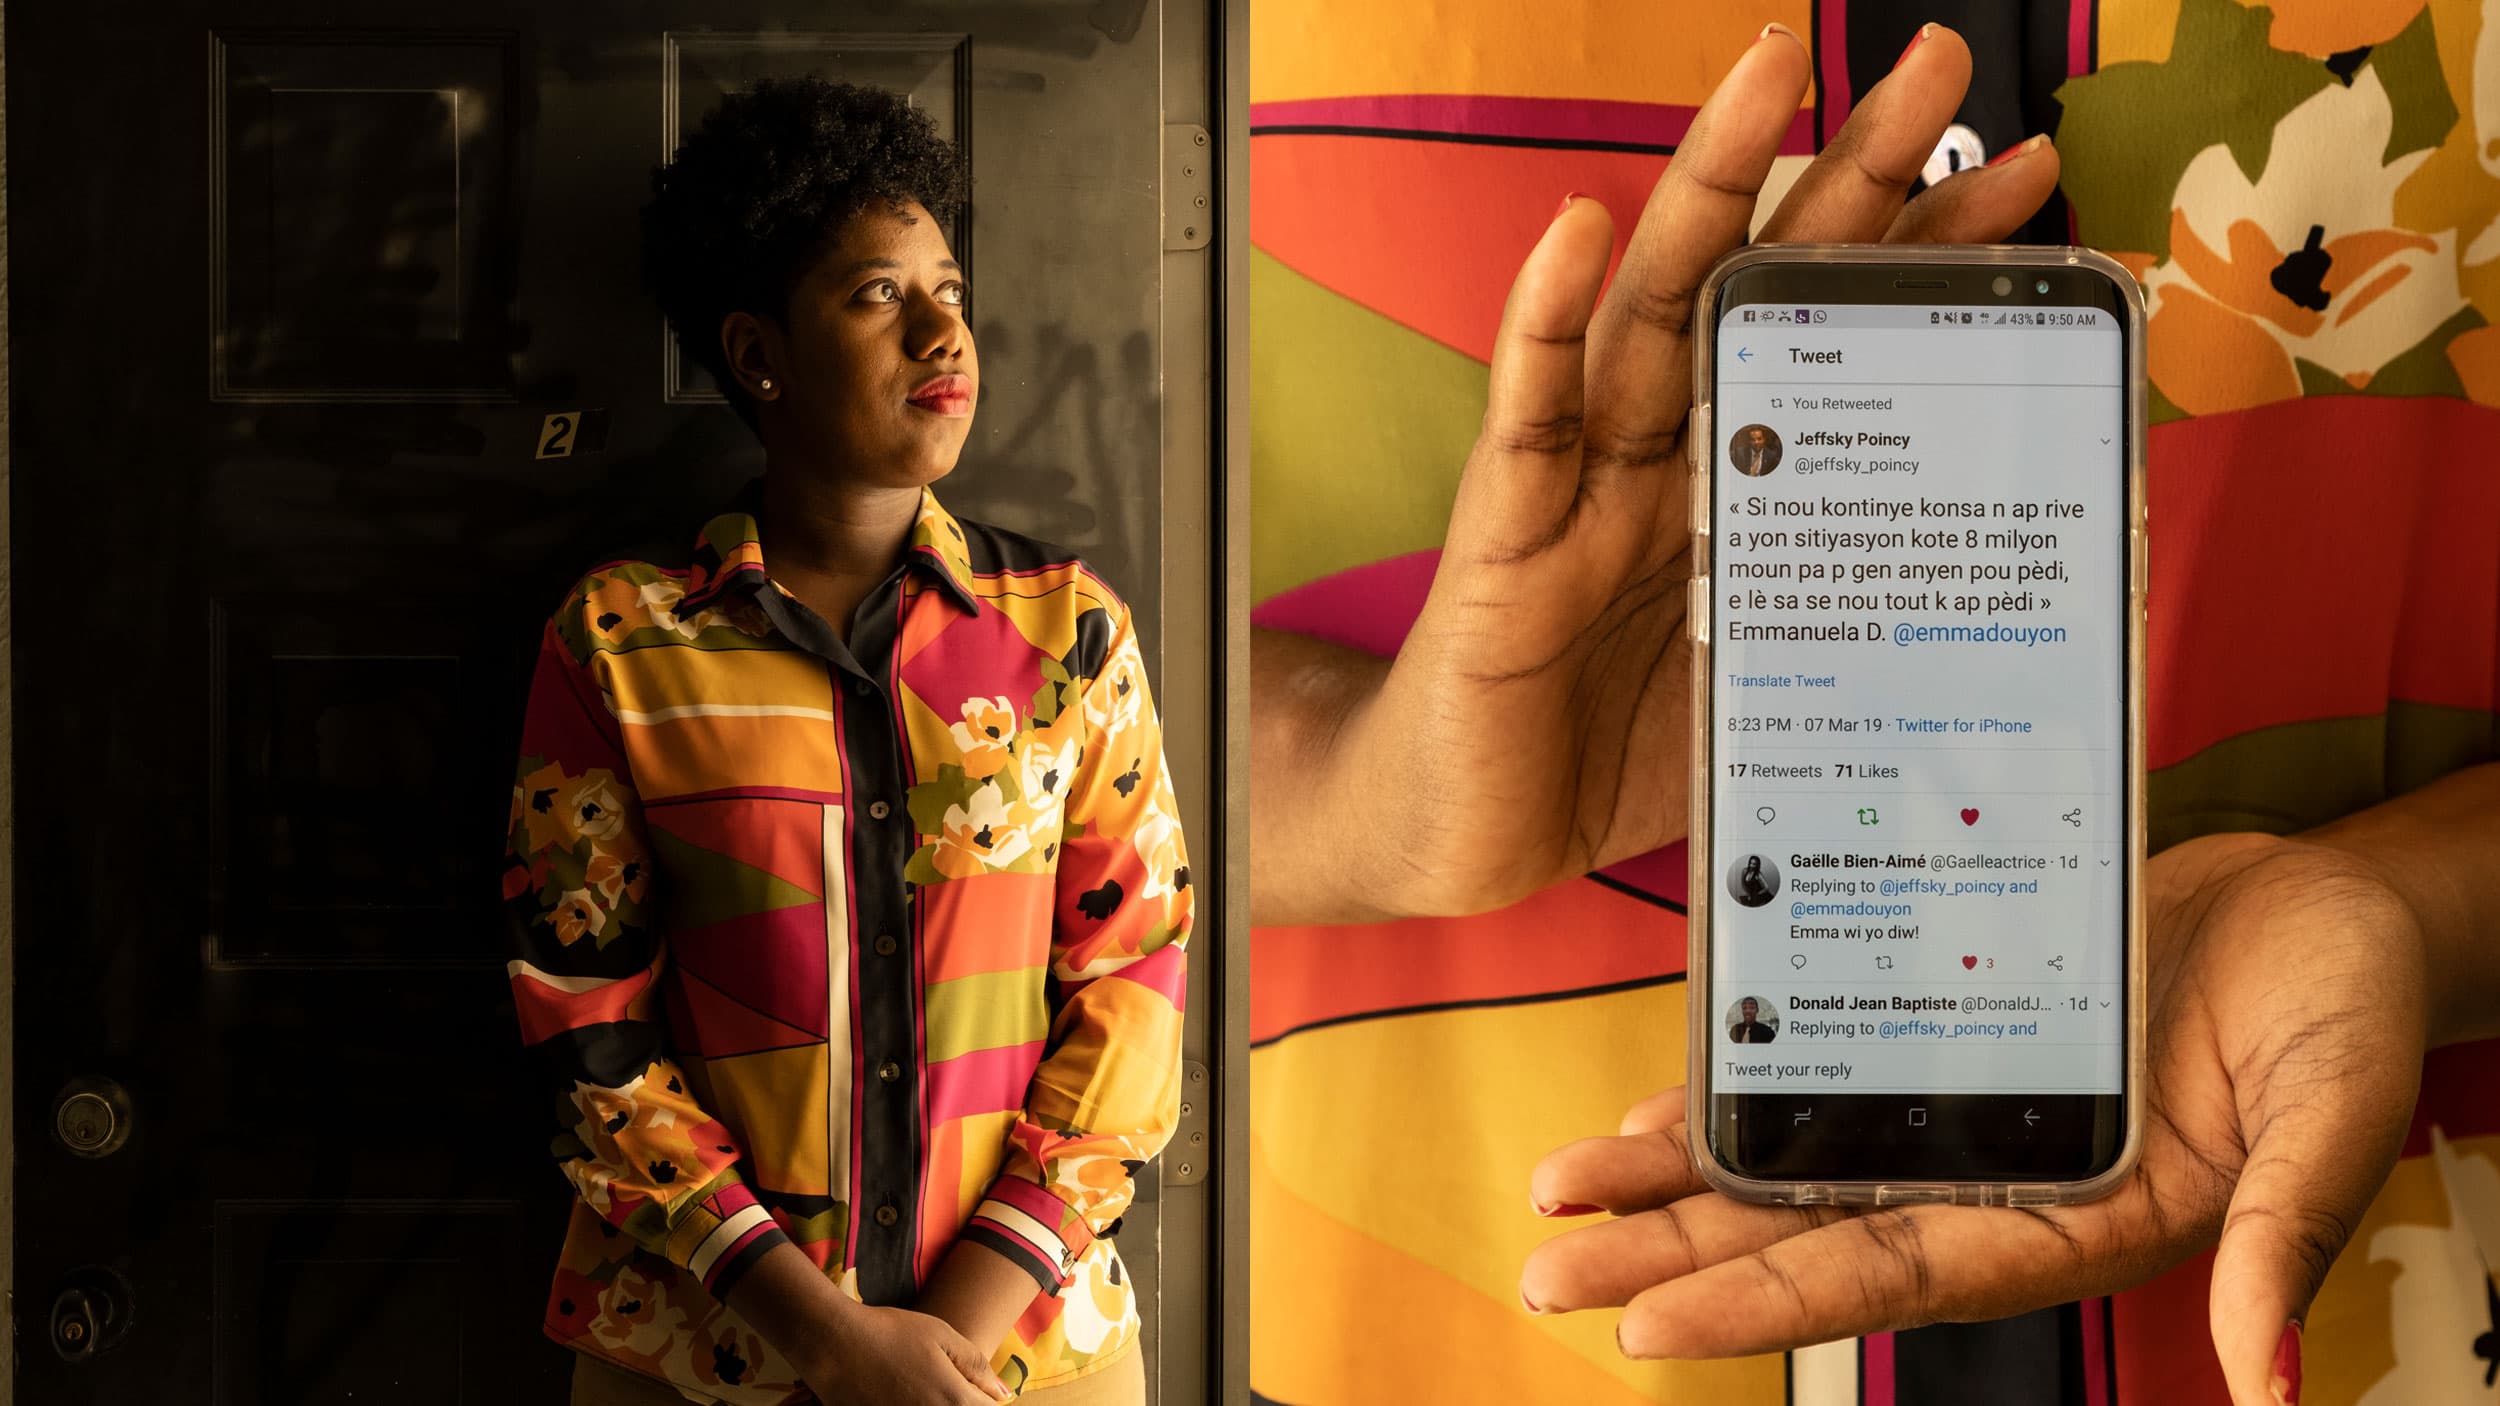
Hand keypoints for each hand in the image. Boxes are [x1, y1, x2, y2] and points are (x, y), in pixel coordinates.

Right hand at [796, 1305, 1011, 1405]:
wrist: (834, 1345)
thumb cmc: (889, 1333)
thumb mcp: (941, 1336)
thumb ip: (975, 1366)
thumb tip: (1002, 1393)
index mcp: (953, 1400)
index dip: (984, 1398)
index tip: (973, 1387)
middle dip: (963, 1403)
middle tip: (941, 1384)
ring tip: (921, 1388)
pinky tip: (903, 1394)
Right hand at [1275, 22, 2062, 920]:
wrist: (1472, 836)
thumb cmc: (1615, 755)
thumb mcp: (1780, 694)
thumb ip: (1861, 634)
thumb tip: (2007, 615)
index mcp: (1742, 485)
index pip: (1844, 346)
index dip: (1930, 259)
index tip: (2027, 178)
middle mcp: (1666, 458)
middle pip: (1762, 288)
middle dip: (1853, 170)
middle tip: (1936, 63)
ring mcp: (1581, 486)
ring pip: (1649, 313)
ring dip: (1707, 190)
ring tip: (1763, 80)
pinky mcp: (1503, 541)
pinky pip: (1528, 422)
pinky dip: (1542, 323)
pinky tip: (1574, 230)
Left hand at [1520, 835, 2427, 1405]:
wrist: (2326, 900)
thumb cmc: (2341, 1001)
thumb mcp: (2336, 1112)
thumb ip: (2284, 1237)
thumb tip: (2271, 1381)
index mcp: (2072, 1220)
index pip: (1893, 1280)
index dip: (1770, 1307)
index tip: (1651, 1327)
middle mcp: (1992, 1181)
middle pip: (1804, 1236)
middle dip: (1671, 1259)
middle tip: (1549, 1276)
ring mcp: (1960, 1114)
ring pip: (1788, 1163)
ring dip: (1673, 1183)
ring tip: (1558, 1194)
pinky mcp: (1944, 1037)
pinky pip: (1817, 1074)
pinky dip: (1731, 1095)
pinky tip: (1647, 1109)